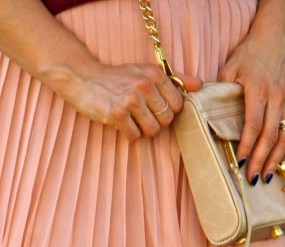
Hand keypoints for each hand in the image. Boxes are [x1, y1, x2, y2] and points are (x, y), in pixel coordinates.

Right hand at [63, 61, 201, 141]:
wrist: (85, 78)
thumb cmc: (118, 78)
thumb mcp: (146, 72)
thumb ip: (174, 79)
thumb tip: (199, 85)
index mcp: (154, 74)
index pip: (177, 105)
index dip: (168, 111)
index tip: (154, 108)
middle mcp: (144, 85)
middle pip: (166, 120)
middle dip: (156, 123)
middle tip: (141, 117)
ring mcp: (130, 99)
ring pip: (152, 130)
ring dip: (143, 131)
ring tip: (133, 122)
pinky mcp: (117, 113)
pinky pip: (134, 136)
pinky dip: (129, 135)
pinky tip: (121, 125)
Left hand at [218, 30, 284, 183]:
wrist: (277, 37)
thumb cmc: (250, 54)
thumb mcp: (229, 69)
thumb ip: (219, 91)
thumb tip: (202, 114)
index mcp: (258, 88)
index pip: (252, 124)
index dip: (246, 146)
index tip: (240, 162)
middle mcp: (276, 95)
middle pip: (269, 135)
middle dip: (260, 159)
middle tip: (252, 178)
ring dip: (277, 158)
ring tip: (267, 177)